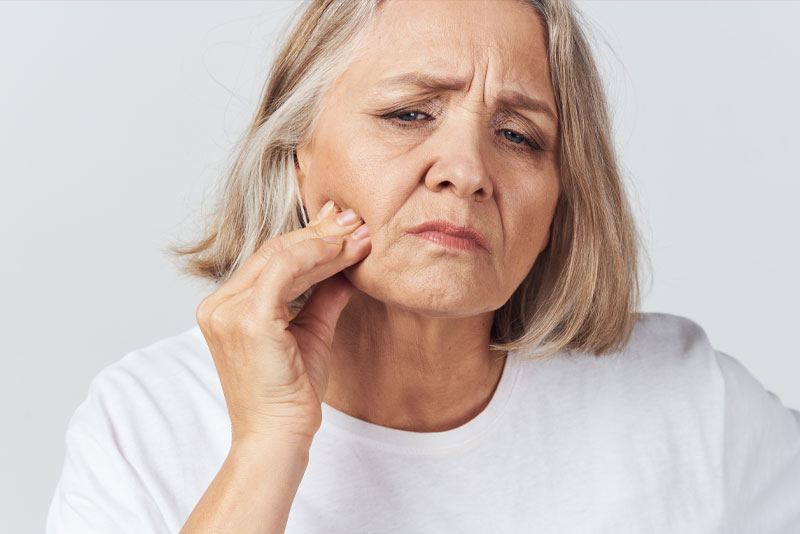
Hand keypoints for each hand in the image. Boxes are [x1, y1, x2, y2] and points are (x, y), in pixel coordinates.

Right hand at [195, 200, 370, 444]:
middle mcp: (218, 305)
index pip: (269, 259)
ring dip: (325, 243)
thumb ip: (323, 296)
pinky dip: (317, 257)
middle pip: (273, 251)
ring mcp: (228, 311)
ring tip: (359, 233)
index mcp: (226, 307)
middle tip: (355, 220)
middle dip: (319, 233)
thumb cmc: (291, 393)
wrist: (278, 437)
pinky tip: (345, 252)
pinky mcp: (247, 320)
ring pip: (281, 256)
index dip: (308, 239)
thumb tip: (348, 265)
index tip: (342, 225)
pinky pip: (285, 272)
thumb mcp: (311, 332)